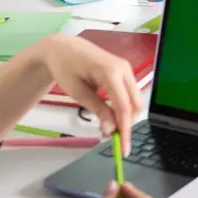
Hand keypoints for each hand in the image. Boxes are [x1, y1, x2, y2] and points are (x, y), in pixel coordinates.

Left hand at [40, 35, 141, 154]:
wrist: (62, 47)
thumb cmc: (66, 67)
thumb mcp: (78, 92)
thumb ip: (97, 109)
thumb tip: (110, 130)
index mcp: (111, 72)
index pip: (124, 107)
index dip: (125, 130)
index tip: (123, 149)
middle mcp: (124, 69)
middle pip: (135, 105)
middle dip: (126, 123)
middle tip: (110, 136)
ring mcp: (126, 69)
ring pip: (135, 101)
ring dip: (125, 116)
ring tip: (107, 124)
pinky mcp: (125, 72)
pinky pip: (130, 94)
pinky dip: (123, 107)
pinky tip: (109, 113)